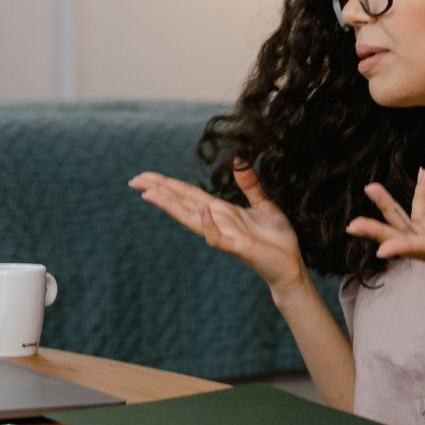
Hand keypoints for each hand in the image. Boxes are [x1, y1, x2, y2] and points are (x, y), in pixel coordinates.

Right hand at [129, 164, 305, 296]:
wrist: (291, 264)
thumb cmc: (276, 238)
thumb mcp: (263, 203)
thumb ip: (249, 184)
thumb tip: (238, 159)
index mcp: (220, 210)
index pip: (187, 194)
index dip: (167, 184)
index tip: (145, 176)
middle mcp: (216, 221)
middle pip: (182, 202)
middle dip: (159, 191)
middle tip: (133, 180)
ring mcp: (224, 235)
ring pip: (191, 219)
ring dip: (170, 206)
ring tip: (149, 193)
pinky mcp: (238, 247)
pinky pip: (218, 237)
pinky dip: (208, 226)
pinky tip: (200, 212)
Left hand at [346, 168, 424, 337]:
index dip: (406, 247)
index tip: (382, 249)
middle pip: (405, 240)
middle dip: (380, 231)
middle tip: (351, 225)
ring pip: (408, 226)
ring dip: (389, 207)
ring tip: (370, 186)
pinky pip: (424, 218)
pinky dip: (419, 197)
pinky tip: (423, 175)